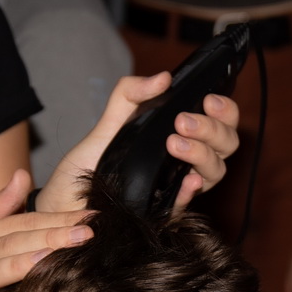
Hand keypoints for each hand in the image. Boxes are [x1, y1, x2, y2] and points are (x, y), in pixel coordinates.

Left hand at [43, 74, 240, 211]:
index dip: (224, 110)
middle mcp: (187, 163)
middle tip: (182, 121)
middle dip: (211, 129)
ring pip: (215, 172)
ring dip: (202, 154)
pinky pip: (188, 204)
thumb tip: (163, 78)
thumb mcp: (108, 122)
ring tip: (174, 143)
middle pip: (226, 146)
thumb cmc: (90, 166)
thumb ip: (131, 94)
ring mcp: (178, 188)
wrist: (66, 201)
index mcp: (183, 138)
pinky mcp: (164, 214)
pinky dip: (192, 190)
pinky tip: (187, 179)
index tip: (207, 99)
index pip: (221, 123)